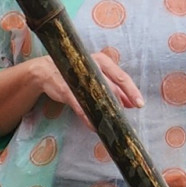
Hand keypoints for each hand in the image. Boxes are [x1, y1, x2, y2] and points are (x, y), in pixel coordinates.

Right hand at [14, 48, 143, 127]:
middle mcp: (91, 65)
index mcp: (101, 60)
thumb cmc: (76, 72)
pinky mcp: (66, 88)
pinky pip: (80, 105)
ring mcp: (78, 77)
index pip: (121, 76)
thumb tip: (130, 103)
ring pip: (97, 96)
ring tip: (112, 123)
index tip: (140, 104)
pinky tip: (94, 125)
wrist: (46, 71)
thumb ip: (112, 88)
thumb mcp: (95, 77)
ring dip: (105, 111)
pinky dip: (88, 117)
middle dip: (120, 103)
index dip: (132, 91)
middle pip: (111, 86)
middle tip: (125, 117)